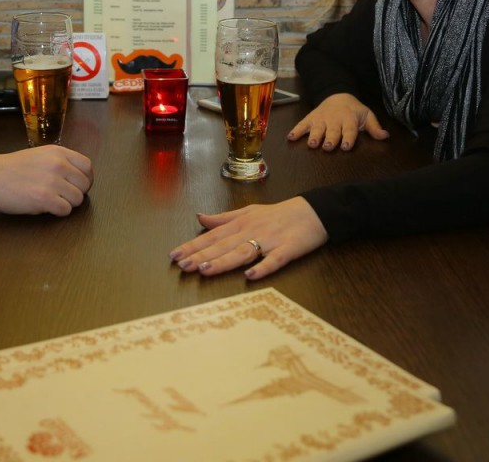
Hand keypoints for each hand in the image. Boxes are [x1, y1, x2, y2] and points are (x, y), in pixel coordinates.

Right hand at [0, 146, 93, 215]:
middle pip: (85, 185)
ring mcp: (52, 181)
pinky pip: (65, 210)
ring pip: (78, 199)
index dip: (86, 179)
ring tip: (52, 201)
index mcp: (58, 152)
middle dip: (77, 193)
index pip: (87, 166)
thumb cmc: (12, 168)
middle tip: (63, 196)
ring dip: (67, 204)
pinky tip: (46, 207)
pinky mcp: (44, 198)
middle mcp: (58, 164)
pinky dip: (58, 212)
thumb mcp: (40, 155)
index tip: (77, 185)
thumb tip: (76, 177)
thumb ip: (59, 162)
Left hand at [169, 197, 327, 279]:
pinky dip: (262, 268)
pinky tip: (250, 277)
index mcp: (241, 223)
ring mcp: (270, 241)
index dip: (193, 246)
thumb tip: (199, 218)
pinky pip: (274, 260)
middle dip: (201, 256)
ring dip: (224, 262)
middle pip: (223, 246)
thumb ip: (223, 218)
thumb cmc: (278, 214)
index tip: (174, 256)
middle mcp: (251, 231)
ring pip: (243, 252)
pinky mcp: (287, 250)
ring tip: (205, 270)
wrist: (314, 211)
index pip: (212, 236)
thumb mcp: (248, 212)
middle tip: (182, 266)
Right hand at [286, 93, 388, 150]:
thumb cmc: (353, 110)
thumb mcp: (366, 115)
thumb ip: (374, 127)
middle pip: (332, 131)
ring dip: (314, 136)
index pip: (349, 130)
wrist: (337, 94)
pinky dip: (296, 130)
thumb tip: (385, 136)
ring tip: (312, 144)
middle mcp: (334, 120)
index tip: (345, 146)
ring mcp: (321, 119)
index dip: (348, 138)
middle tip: (327, 146)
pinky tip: (291, 137)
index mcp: (349, 120)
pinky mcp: (311, 118)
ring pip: (317, 129)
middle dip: (330, 139)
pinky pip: (302, 124)